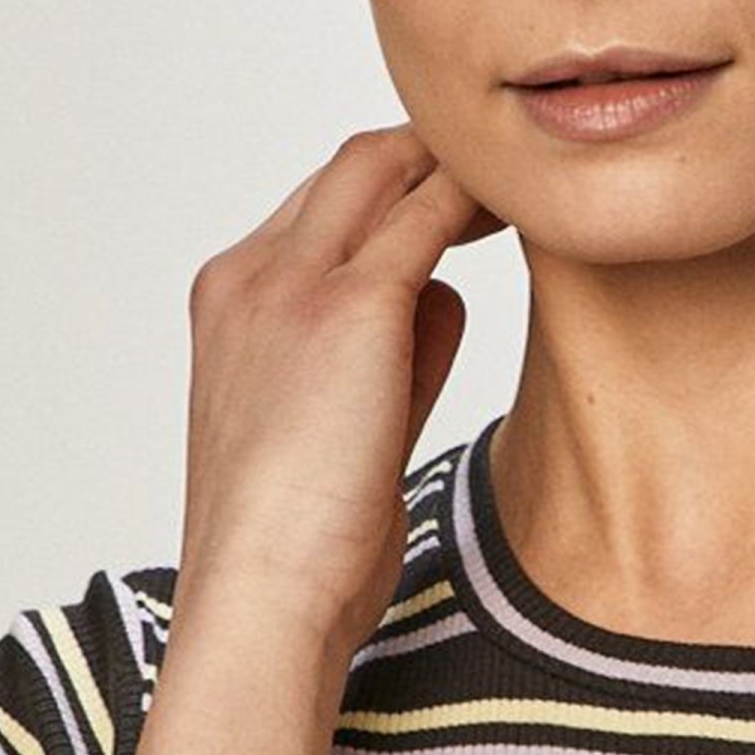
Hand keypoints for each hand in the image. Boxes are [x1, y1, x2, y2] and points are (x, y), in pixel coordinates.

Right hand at [177, 121, 506, 652]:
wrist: (263, 595)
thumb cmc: (302, 542)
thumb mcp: (343, 425)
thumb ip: (390, 354)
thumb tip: (441, 297)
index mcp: (229, 303)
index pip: (318, 208)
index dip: (391, 198)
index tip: (455, 208)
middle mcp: (249, 276)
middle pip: (348, 168)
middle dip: (427, 159)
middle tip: (504, 179)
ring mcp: (292, 285)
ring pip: (383, 169)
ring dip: (456, 170)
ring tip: (522, 191)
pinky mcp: (350, 308)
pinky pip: (428, 215)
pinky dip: (478, 199)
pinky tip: (526, 209)